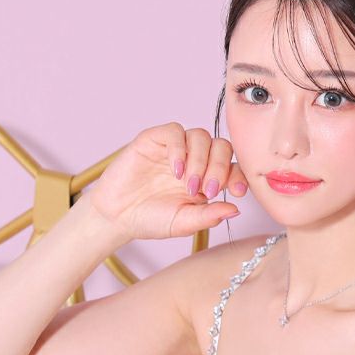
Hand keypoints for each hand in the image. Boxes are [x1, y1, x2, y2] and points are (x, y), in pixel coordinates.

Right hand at [87, 122, 246, 243]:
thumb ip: (209, 216)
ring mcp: (175, 149)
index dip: (237, 176)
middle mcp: (194, 160)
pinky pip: (175, 131)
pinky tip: (175, 170)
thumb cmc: (151, 219)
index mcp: (206, 179)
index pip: (232, 167)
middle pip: (221, 147)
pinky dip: (179, 149)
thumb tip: (236, 209)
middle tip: (207, 190)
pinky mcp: (154, 140)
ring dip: (200, 160)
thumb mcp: (184, 222)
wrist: (117, 216)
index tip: (236, 192)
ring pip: (201, 136)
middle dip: (219, 168)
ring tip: (188, 184)